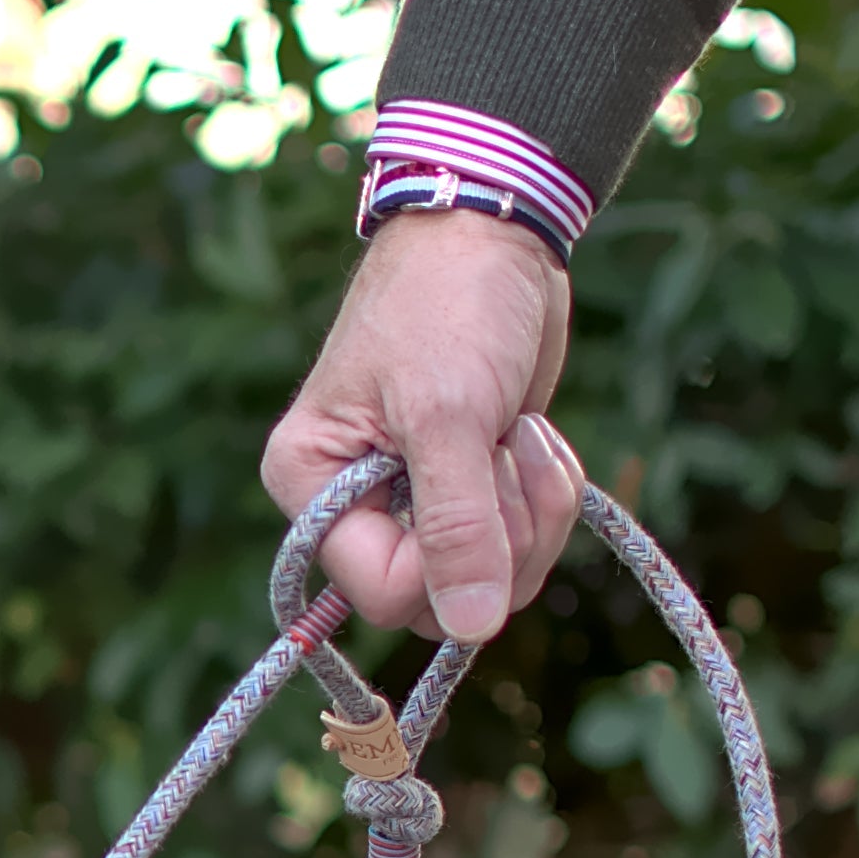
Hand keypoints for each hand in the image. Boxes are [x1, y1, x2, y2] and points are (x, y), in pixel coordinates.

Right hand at [262, 210, 584, 643]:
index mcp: (313, 495)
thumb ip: (458, 526)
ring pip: (486, 582)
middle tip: (509, 451)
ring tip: (519, 435)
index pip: (381, 592)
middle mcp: (352, 514)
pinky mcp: (466, 494)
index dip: (447, 566)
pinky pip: (516, 544)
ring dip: (531, 512)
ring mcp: (411, 508)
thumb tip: (473, 627)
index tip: (482, 484)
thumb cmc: (449, 304)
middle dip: (501, 537)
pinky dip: (544, 497)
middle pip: (438, 602)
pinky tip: (529, 435)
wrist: (494, 231)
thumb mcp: (449, 413)